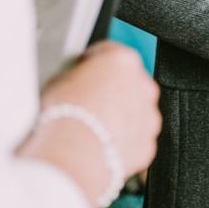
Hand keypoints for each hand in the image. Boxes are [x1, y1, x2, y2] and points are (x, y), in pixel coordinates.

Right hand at [21, 42, 161, 205]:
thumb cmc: (65, 115)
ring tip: (91, 127)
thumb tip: (78, 78)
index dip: (93, 62)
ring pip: (135, 111)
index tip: (85, 70)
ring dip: (118, 116)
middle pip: (127, 83)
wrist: (74, 155)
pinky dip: (122, 139)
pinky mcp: (148, 142)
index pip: (110, 53)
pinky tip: (100, 143)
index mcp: (123, 61)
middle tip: (87, 102)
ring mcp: (150, 116)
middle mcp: (144, 85)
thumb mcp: (59, 78)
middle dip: (110, 90)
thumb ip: (78, 73)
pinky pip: (135, 137)